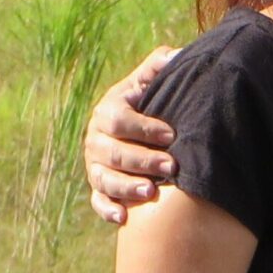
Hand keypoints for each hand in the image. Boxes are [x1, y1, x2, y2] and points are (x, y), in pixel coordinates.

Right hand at [84, 46, 180, 224]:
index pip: (118, 120)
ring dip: (126, 187)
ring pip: (104, 179)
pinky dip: (108, 210)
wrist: (142, 127)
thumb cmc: (151, 100)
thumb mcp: (152, 81)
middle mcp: (96, 140)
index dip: (143, 127)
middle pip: (112, 153)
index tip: (170, 134)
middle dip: (142, 160)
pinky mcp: (99, 186)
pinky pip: (98, 201)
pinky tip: (124, 218)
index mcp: (107, 111)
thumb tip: (177, 54)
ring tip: (151, 192)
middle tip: (170, 166)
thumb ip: (159, 64)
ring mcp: (95, 165)